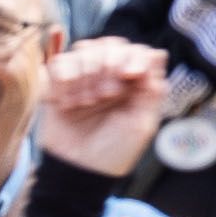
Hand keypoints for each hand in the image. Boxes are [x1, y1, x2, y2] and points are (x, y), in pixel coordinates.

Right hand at [35, 41, 175, 174]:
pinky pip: (59, 63)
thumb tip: (157, 55)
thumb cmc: (114, 152)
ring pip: (84, 50)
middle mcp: (109, 76)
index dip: (133, 57)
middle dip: (108, 66)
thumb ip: (151, 91)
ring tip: (85, 104)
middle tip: (105, 96)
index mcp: (134, 84)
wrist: (79, 171)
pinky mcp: (58, 85)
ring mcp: (83, 78)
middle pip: (110, 45)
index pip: (137, 51)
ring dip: (85, 75)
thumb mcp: (142, 125)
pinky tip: (67, 103)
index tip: (130, 75)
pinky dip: (63, 80)